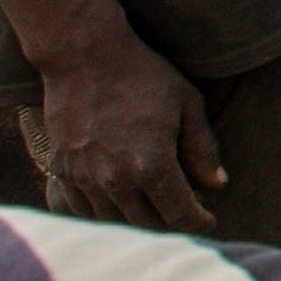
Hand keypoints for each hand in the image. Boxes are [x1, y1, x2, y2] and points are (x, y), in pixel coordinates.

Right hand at [34, 21, 226, 231]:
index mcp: (152, 166)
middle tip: (184, 213)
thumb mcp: (187, 104)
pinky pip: (83, 210)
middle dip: (171, 224)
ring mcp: (84, 178)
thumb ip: (203, 149)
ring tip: (155, 210)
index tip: (208, 221)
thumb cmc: (142, 75)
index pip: (179, 214)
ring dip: (137, 222)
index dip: (198, 222)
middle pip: (148, 224)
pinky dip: (104, 214)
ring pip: (114, 222)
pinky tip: (119, 204)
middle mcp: (116, 180)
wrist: (83, 56)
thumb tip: (217, 185)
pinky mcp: (62, 171)